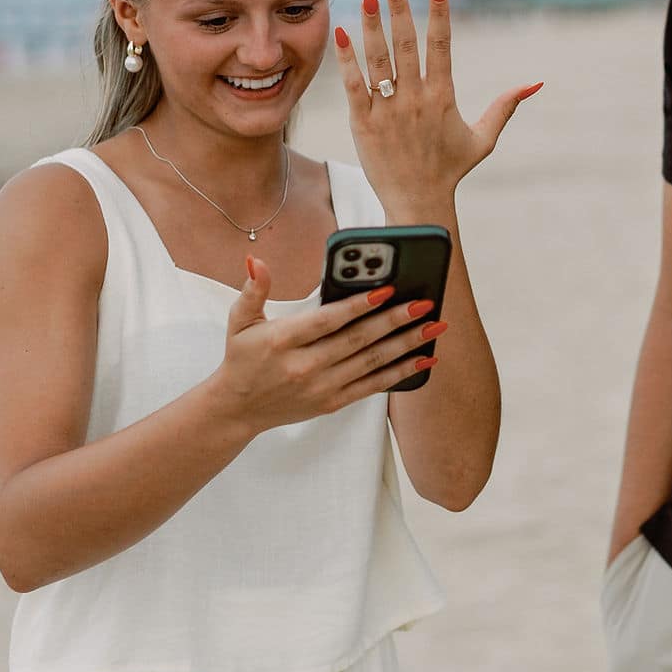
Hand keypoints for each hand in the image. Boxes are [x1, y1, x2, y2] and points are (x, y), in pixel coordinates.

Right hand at [212, 259, 447, 436]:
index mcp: (283, 341)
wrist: (238, 410)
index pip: (327, 320)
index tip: (385, 289)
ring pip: (371, 363)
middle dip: (395, 320)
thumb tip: (257, 261)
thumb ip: (253, 290)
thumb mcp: (240, 321)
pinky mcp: (332, 402)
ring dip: (406, 344)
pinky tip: (423, 358)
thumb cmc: (242, 359)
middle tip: (424, 303)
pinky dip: (400, 373)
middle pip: (357, 340)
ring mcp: (321, 387)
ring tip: (433, 327)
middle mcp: (304, 366)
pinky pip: (372, 386)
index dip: (357, 305)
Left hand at [332, 0, 542, 210]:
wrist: (417, 202)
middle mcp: (415, 99)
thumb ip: (505, 107)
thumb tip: (534, 84)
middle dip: (400, 8)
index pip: (442, 45)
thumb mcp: (483, 138)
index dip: (440, 12)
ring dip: (372, 25)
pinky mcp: (363, 122)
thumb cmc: (450, 169)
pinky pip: (353, 84)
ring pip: (378, 59)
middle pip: (407, 44)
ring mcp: (387, 109)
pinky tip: (342, 33)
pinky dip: (347, 59)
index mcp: (443, 97)